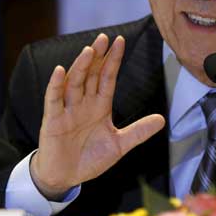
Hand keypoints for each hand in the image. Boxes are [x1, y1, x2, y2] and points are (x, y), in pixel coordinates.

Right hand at [30, 34, 165, 199]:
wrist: (66, 177)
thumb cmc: (89, 158)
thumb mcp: (119, 144)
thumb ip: (138, 131)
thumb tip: (162, 120)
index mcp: (99, 105)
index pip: (107, 77)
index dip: (113, 60)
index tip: (120, 41)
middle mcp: (83, 103)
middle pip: (90, 74)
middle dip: (98, 56)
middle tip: (104, 38)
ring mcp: (67, 110)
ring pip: (74, 82)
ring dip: (80, 66)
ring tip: (90, 50)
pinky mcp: (52, 120)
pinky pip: (53, 99)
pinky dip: (56, 85)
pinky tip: (60, 71)